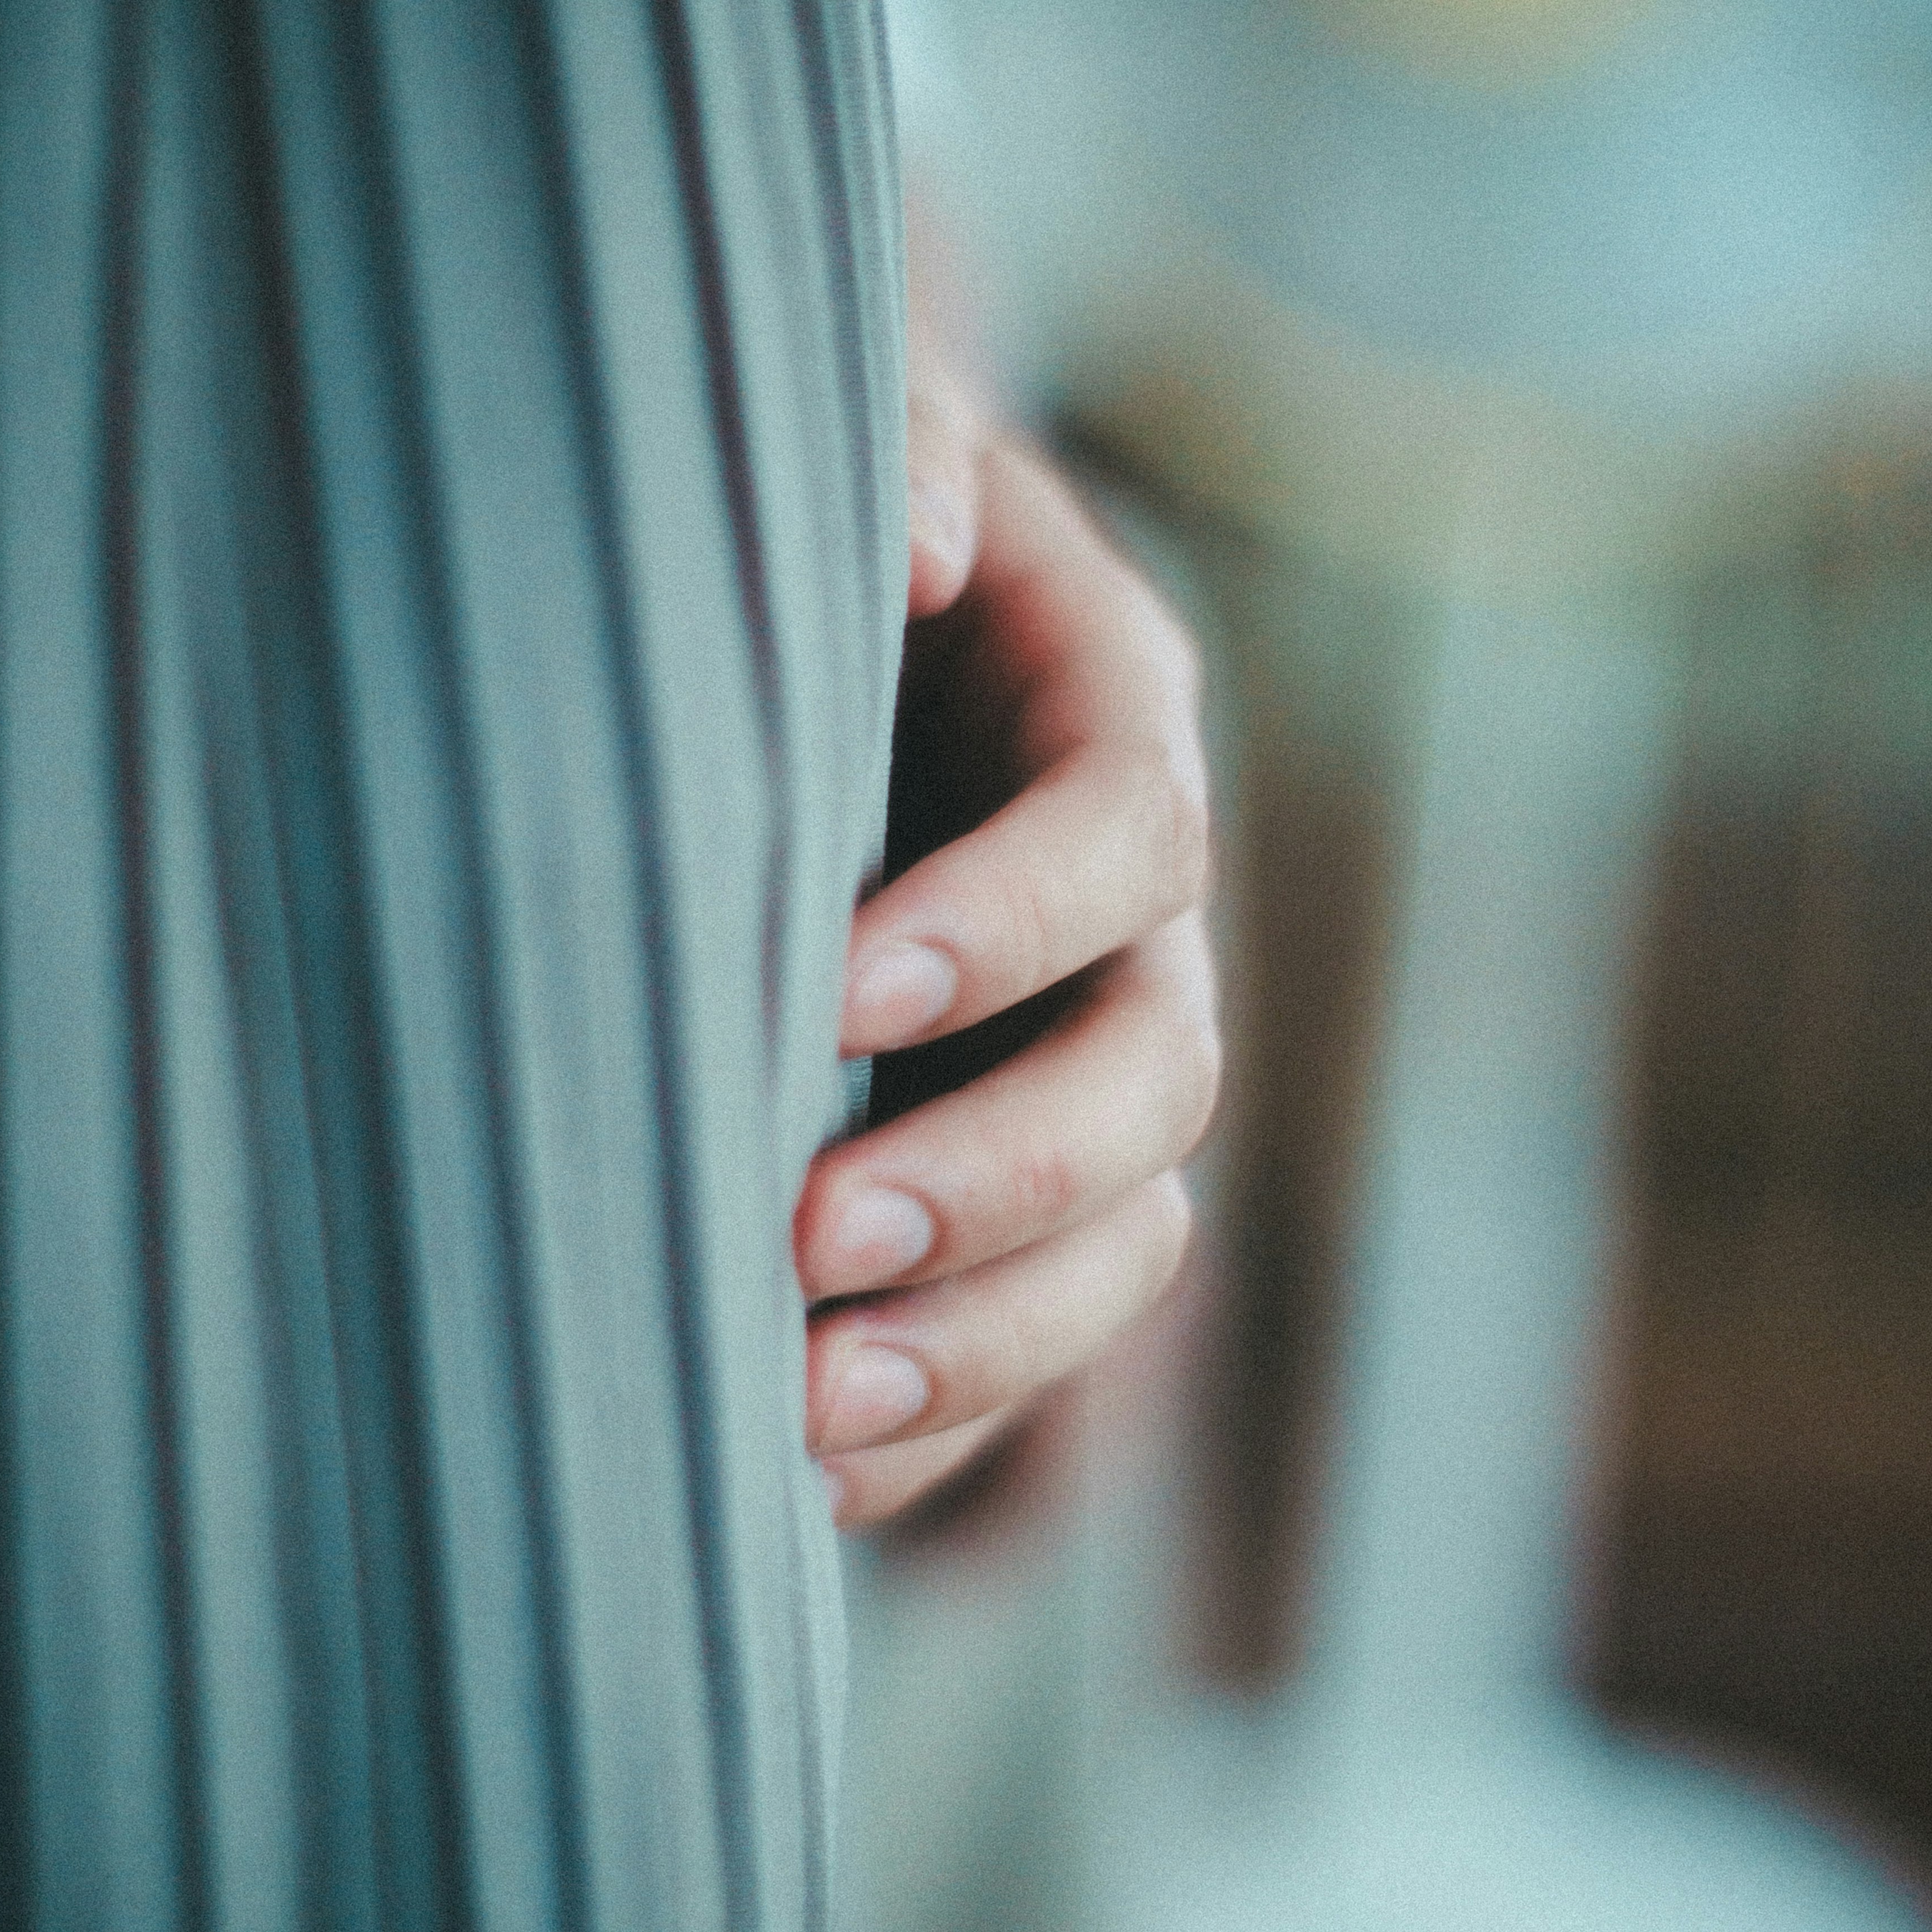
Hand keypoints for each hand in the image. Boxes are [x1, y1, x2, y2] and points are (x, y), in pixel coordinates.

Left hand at [797, 358, 1219, 1528]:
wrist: (774, 645)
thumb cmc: (795, 541)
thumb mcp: (836, 456)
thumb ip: (892, 464)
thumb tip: (929, 531)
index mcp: (1113, 720)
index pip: (1129, 833)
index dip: (1012, 921)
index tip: (836, 988)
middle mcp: (1133, 920)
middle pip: (1157, 1075)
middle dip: (1002, 1174)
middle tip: (814, 1239)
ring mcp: (1084, 1069)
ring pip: (1124, 1239)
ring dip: (984, 1339)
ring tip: (806, 1411)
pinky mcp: (1019, 1196)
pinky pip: (1030, 1345)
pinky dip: (936, 1425)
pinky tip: (789, 1475)